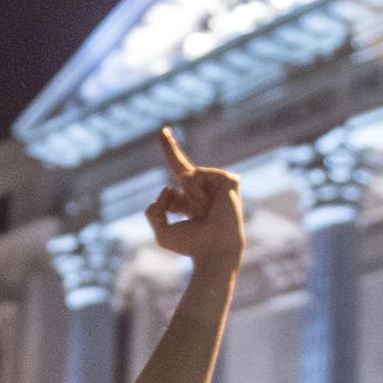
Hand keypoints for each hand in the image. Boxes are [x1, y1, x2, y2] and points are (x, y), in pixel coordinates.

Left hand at [145, 128, 243, 271]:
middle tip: (165, 140)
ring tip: (202, 213)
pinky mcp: (228, 180)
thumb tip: (167, 189)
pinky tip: (210, 205)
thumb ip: (154, 211)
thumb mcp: (161, 233)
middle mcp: (203, 191)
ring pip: (187, 176)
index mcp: (190, 201)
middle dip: (169, 147)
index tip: (164, 133)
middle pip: (180, 165)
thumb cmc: (192, 246)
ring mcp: (217, 185)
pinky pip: (200, 175)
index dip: (170, 153)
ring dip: (188, 197)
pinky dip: (198, 191)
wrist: (213, 249)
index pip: (177, 175)